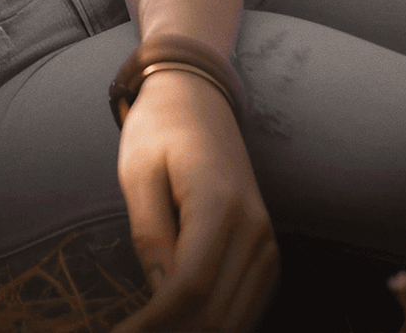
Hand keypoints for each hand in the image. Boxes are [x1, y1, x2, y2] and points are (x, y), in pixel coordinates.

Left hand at [110, 68, 278, 332]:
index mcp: (219, 205)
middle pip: (217, 315)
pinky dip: (214, 323)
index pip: (190, 289)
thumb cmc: (159, 127)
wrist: (197, 96)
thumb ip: (149, 235)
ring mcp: (266, 243)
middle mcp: (255, 230)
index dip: (154, 324)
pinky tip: (177, 324)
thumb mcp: (138, 172)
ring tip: (147, 329)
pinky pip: (245, 307)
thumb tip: (158, 298)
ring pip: (236, 320)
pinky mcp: (265, 252)